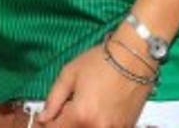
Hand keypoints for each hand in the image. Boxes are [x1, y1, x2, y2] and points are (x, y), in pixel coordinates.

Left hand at [36, 35, 157, 126]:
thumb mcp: (70, 73)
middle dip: (64, 124)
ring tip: (84, 107)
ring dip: (80, 124)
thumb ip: (54, 98)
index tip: (44, 118)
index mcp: (80, 115)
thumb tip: (44, 117)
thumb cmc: (102, 61)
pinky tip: (97, 110)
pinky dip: (96, 123)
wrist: (134, 57)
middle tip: (65, 110)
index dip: (47, 124)